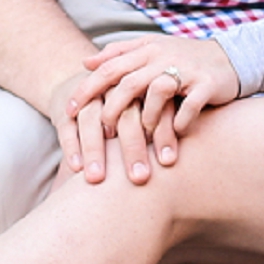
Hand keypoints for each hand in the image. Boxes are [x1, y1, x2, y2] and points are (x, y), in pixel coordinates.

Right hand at [52, 64, 179, 184]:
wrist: (91, 84)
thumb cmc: (134, 109)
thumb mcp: (153, 110)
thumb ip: (170, 125)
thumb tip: (197, 160)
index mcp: (143, 86)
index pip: (156, 108)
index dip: (163, 134)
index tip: (170, 162)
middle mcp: (116, 89)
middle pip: (125, 116)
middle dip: (132, 148)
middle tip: (140, 178)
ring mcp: (90, 98)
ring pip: (92, 120)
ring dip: (95, 149)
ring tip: (98, 179)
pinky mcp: (66, 108)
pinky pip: (68, 126)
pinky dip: (72, 146)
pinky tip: (76, 168)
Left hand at [71, 33, 242, 181]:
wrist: (232, 58)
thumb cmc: (184, 59)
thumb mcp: (151, 49)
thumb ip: (119, 53)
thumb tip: (85, 62)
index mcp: (147, 49)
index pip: (109, 67)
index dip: (87, 89)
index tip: (68, 110)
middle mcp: (164, 57)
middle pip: (128, 83)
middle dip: (111, 110)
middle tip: (103, 133)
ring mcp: (186, 70)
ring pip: (157, 93)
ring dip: (146, 119)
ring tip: (141, 136)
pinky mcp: (207, 84)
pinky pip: (189, 106)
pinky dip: (180, 123)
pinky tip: (176, 133)